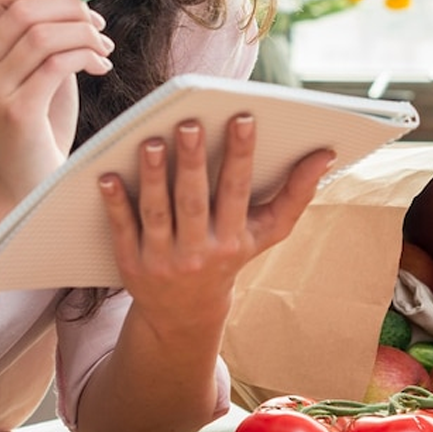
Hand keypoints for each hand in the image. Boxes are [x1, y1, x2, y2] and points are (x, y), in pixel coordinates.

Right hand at [0, 0, 113, 202]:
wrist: (27, 187)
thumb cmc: (39, 129)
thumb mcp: (39, 74)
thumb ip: (48, 39)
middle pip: (22, 9)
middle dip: (71, 7)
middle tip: (99, 24)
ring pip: (41, 34)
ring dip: (83, 33)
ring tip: (104, 47)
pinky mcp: (16, 112)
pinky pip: (56, 63)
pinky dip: (86, 56)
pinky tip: (101, 66)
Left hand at [99, 114, 335, 327]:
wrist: (186, 313)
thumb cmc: (230, 256)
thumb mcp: (266, 233)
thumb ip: (296, 193)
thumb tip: (325, 153)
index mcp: (234, 238)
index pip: (237, 191)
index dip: (241, 155)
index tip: (241, 118)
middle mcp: (199, 252)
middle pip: (195, 200)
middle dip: (192, 161)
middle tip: (188, 123)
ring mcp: (163, 260)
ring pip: (158, 213)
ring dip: (153, 177)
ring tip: (149, 142)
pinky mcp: (131, 264)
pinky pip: (123, 230)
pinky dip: (115, 204)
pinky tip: (107, 176)